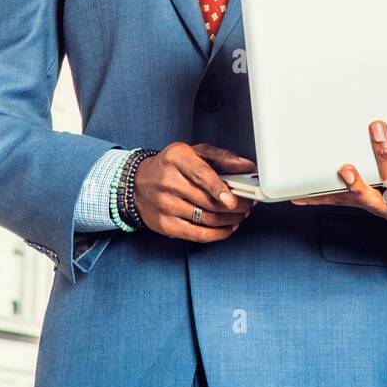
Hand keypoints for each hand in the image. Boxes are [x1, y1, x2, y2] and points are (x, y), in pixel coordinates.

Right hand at [135, 142, 257, 241]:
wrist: (137, 184)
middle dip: (235, 206)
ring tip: (241, 215)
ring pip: (206, 218)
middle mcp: (168, 181)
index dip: (219, 188)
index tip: (232, 199)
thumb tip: (247, 166)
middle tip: (248, 204)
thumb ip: (222, 158)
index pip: (201, 174)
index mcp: (176, 157)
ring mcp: (165, 205)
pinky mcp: (165, 225)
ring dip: (230, 220)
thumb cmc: (170, 166)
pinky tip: (227, 228)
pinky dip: (217, 234)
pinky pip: (197, 234)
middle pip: (208, 200)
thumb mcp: (194, 152)